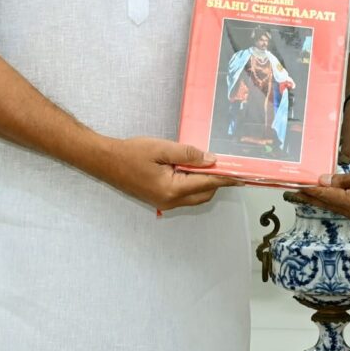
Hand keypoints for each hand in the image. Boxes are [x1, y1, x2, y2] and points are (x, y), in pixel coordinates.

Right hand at [100, 137, 238, 210]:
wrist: (107, 161)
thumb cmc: (132, 153)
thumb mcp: (162, 148)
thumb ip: (189, 154)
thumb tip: (212, 161)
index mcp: (172, 189)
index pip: (207, 183)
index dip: (226, 178)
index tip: (242, 176)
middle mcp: (170, 201)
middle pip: (204, 193)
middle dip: (218, 181)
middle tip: (226, 165)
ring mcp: (164, 203)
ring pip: (195, 196)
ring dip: (205, 183)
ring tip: (209, 164)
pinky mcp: (160, 200)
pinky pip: (185, 195)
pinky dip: (194, 184)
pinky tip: (193, 169)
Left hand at [298, 162, 349, 227]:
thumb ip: (347, 179)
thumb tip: (325, 181)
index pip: (329, 198)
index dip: (312, 192)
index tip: (297, 187)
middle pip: (332, 206)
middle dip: (315, 198)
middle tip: (296, 191)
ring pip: (341, 208)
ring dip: (326, 199)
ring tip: (309, 192)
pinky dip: (339, 201)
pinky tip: (332, 195)